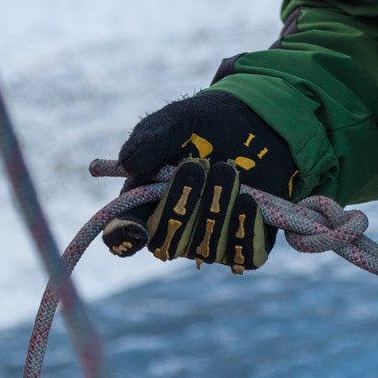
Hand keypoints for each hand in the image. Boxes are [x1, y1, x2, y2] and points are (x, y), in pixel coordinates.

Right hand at [107, 90, 298, 271]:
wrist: (255, 123)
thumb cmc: (206, 124)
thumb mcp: (177, 121)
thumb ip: (152, 138)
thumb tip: (129, 164)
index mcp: (145, 202)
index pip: (123, 233)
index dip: (123, 238)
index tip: (135, 229)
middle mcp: (174, 229)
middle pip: (166, 245)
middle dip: (180, 208)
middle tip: (196, 165)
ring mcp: (209, 240)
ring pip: (207, 250)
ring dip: (217, 210)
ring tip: (228, 168)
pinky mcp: (245, 242)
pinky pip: (245, 256)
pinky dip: (246, 230)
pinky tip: (248, 200)